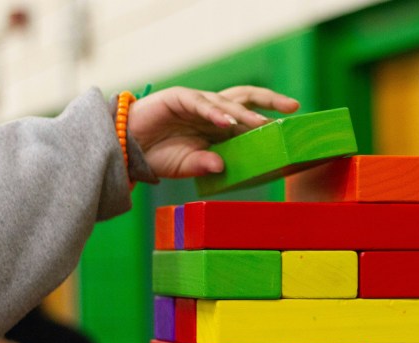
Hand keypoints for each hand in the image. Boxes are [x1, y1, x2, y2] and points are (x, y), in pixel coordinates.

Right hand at [127, 85, 299, 177]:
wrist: (126, 148)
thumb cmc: (157, 156)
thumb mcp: (187, 165)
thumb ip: (204, 165)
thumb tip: (222, 168)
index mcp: (217, 125)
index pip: (248, 117)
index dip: (268, 119)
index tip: (291, 126)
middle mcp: (211, 110)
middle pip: (246, 98)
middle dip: (270, 101)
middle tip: (293, 107)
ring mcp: (196, 103)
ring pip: (227, 101)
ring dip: (244, 113)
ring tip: (260, 124)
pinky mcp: (179, 98)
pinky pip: (201, 104)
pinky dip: (215, 112)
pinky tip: (228, 122)